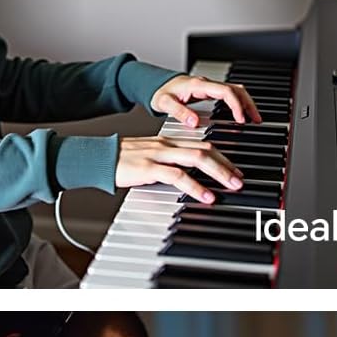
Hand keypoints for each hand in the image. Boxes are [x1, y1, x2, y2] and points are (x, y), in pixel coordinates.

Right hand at [116, 136, 242, 204]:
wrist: (97, 158)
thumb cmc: (120, 161)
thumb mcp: (149, 159)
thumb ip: (167, 165)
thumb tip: (186, 178)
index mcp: (168, 141)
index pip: (202, 145)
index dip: (222, 157)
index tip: (234, 170)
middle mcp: (167, 145)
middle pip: (205, 149)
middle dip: (226, 164)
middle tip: (239, 179)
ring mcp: (159, 155)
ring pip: (197, 159)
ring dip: (218, 173)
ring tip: (231, 186)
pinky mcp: (149, 168)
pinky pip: (178, 176)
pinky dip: (195, 186)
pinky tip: (205, 196)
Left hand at [150, 76, 261, 127]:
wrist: (157, 85)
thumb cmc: (161, 93)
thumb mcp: (165, 103)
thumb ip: (179, 112)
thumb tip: (193, 122)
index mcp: (198, 85)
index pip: (225, 92)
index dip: (236, 105)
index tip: (241, 119)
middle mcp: (207, 84)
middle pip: (236, 89)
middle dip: (248, 104)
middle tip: (256, 120)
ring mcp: (210, 87)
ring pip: (236, 91)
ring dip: (247, 103)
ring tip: (255, 119)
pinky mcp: (210, 92)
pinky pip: (230, 95)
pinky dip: (240, 104)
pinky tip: (243, 115)